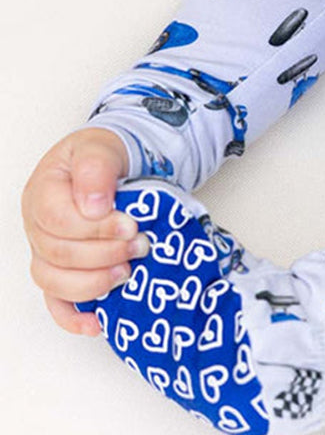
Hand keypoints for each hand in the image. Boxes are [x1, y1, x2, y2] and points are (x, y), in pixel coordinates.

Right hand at [21, 127, 147, 335]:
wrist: (116, 160)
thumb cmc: (105, 153)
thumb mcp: (101, 147)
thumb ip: (96, 169)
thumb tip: (94, 206)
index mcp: (43, 192)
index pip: (59, 221)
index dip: (96, 228)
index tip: (131, 224)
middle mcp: (39, 226)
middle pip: (59, 254)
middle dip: (104, 254)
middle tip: (139, 245)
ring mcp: (48, 251)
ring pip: (55, 282)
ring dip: (94, 283)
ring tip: (127, 273)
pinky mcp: (64, 270)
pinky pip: (57, 301)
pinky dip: (74, 317)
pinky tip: (98, 322)